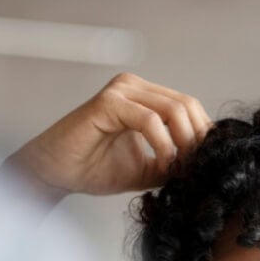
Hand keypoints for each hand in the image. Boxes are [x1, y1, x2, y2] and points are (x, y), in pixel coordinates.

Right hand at [4, 73, 210, 197]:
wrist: (55, 174)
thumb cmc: (94, 169)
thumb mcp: (147, 169)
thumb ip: (174, 162)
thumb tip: (204, 167)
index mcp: (145, 97)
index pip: (189, 107)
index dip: (203, 136)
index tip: (204, 166)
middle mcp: (134, 87)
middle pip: (187, 104)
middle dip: (197, 140)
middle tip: (196, 169)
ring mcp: (121, 91)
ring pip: (173, 109)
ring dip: (183, 144)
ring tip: (179, 170)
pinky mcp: (108, 102)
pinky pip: (150, 120)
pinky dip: (163, 145)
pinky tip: (161, 166)